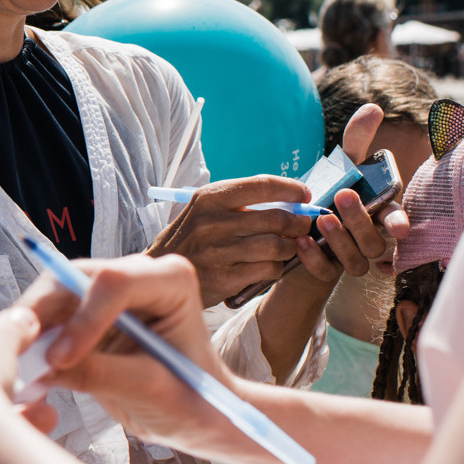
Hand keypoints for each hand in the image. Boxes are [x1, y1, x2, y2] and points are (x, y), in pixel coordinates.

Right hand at [36, 255, 277, 463]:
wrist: (193, 409)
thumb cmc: (189, 398)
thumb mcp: (150, 391)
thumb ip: (101, 374)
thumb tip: (44, 369)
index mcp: (171, 280)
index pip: (115, 284)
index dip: (83, 319)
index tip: (60, 361)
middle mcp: (137, 273)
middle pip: (72, 278)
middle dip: (42, 315)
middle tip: (19, 357)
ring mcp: (108, 288)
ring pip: (51, 294)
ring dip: (29, 327)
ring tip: (16, 366)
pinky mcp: (85, 309)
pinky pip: (47, 315)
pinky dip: (31, 339)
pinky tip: (22, 369)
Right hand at [146, 175, 313, 305]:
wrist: (159, 272)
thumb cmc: (191, 236)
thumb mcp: (205, 209)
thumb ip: (241, 203)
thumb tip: (290, 201)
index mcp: (210, 198)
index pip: (262, 185)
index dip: (291, 189)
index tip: (304, 195)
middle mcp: (214, 222)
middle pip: (277, 219)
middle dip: (299, 223)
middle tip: (303, 226)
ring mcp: (219, 251)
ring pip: (277, 247)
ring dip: (290, 248)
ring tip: (287, 247)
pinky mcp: (225, 278)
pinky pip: (268, 270)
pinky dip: (277, 267)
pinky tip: (271, 265)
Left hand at [317, 106, 410, 279]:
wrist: (294, 228)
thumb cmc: (328, 194)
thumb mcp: (341, 166)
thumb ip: (356, 141)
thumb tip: (373, 108)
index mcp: (377, 215)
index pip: (395, 221)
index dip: (399, 224)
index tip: (399, 226)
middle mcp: (366, 239)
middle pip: (374, 242)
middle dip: (361, 221)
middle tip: (344, 197)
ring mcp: (347, 258)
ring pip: (356, 261)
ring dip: (341, 241)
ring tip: (322, 219)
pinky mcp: (325, 270)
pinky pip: (326, 272)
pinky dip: (315, 259)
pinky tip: (302, 241)